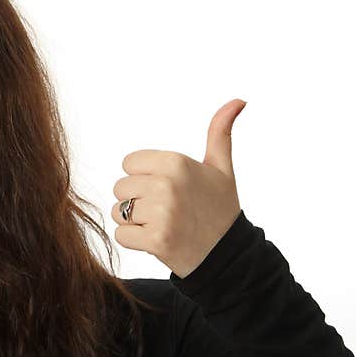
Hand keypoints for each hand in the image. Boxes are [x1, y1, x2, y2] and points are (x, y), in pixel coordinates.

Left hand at [110, 98, 246, 278]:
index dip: (143, 178)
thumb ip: (220, 133)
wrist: (228, 255)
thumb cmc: (219, 208)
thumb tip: (237, 100)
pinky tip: (159, 240)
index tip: (166, 189)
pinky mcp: (155, 240)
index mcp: (176, 162)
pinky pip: (121, 235)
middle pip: (120, 188)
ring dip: (134, 222)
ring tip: (163, 224)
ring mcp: (161, 213)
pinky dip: (134, 241)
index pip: (128, 164)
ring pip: (118, 212)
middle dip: (137, 201)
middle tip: (165, 210)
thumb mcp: (221, 169)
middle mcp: (167, 184)